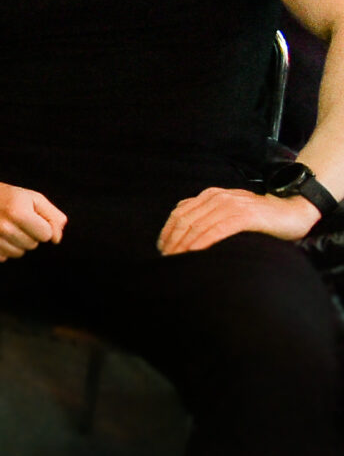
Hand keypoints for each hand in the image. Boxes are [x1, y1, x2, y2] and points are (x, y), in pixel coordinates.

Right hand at [0, 174, 66, 260]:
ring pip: (18, 253)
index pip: (46, 235)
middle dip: (28, 234)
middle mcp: (3, 227)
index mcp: (18, 212)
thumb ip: (53, 215)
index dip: (41, 226)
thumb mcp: (32, 197)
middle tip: (14, 221)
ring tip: (4, 227)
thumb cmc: (4, 195)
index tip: (30, 217)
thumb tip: (57, 240)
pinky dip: (2, 249)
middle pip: (33, 245)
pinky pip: (3, 258)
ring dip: (15, 242)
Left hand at [157, 186, 321, 255]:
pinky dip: (203, 241)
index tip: (162, 249)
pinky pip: (218, 229)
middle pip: (185, 220)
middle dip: (173, 241)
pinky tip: (194, 253)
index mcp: (210, 195)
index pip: (179, 213)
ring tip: (177, 260)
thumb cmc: (259, 217)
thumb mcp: (228, 212)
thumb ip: (208, 215)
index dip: (167, 232)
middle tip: (167, 259)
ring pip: (198, 225)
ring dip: (184, 244)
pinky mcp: (245, 215)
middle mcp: (217, 197)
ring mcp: (231, 205)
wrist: (292, 210)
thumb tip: (183, 233)